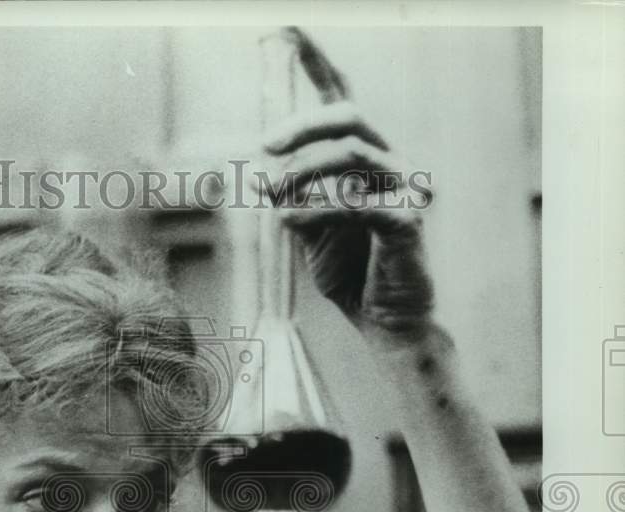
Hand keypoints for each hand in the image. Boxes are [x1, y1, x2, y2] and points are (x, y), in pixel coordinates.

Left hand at [263, 29, 435, 341]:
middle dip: (302, 126)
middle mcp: (393, 163)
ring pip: (351, 155)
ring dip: (301, 172)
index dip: (318, 63)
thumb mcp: (310, 228)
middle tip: (264, 147)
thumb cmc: (350, 271)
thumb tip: (266, 173)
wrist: (382, 320)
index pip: (345, 100)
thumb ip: (294, 195)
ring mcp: (406, 188)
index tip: (287, 31)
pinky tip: (289, 221)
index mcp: (368, 157)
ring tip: (270, 196)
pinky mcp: (408, 221)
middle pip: (349, 117)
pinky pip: (357, 202)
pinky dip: (316, 209)